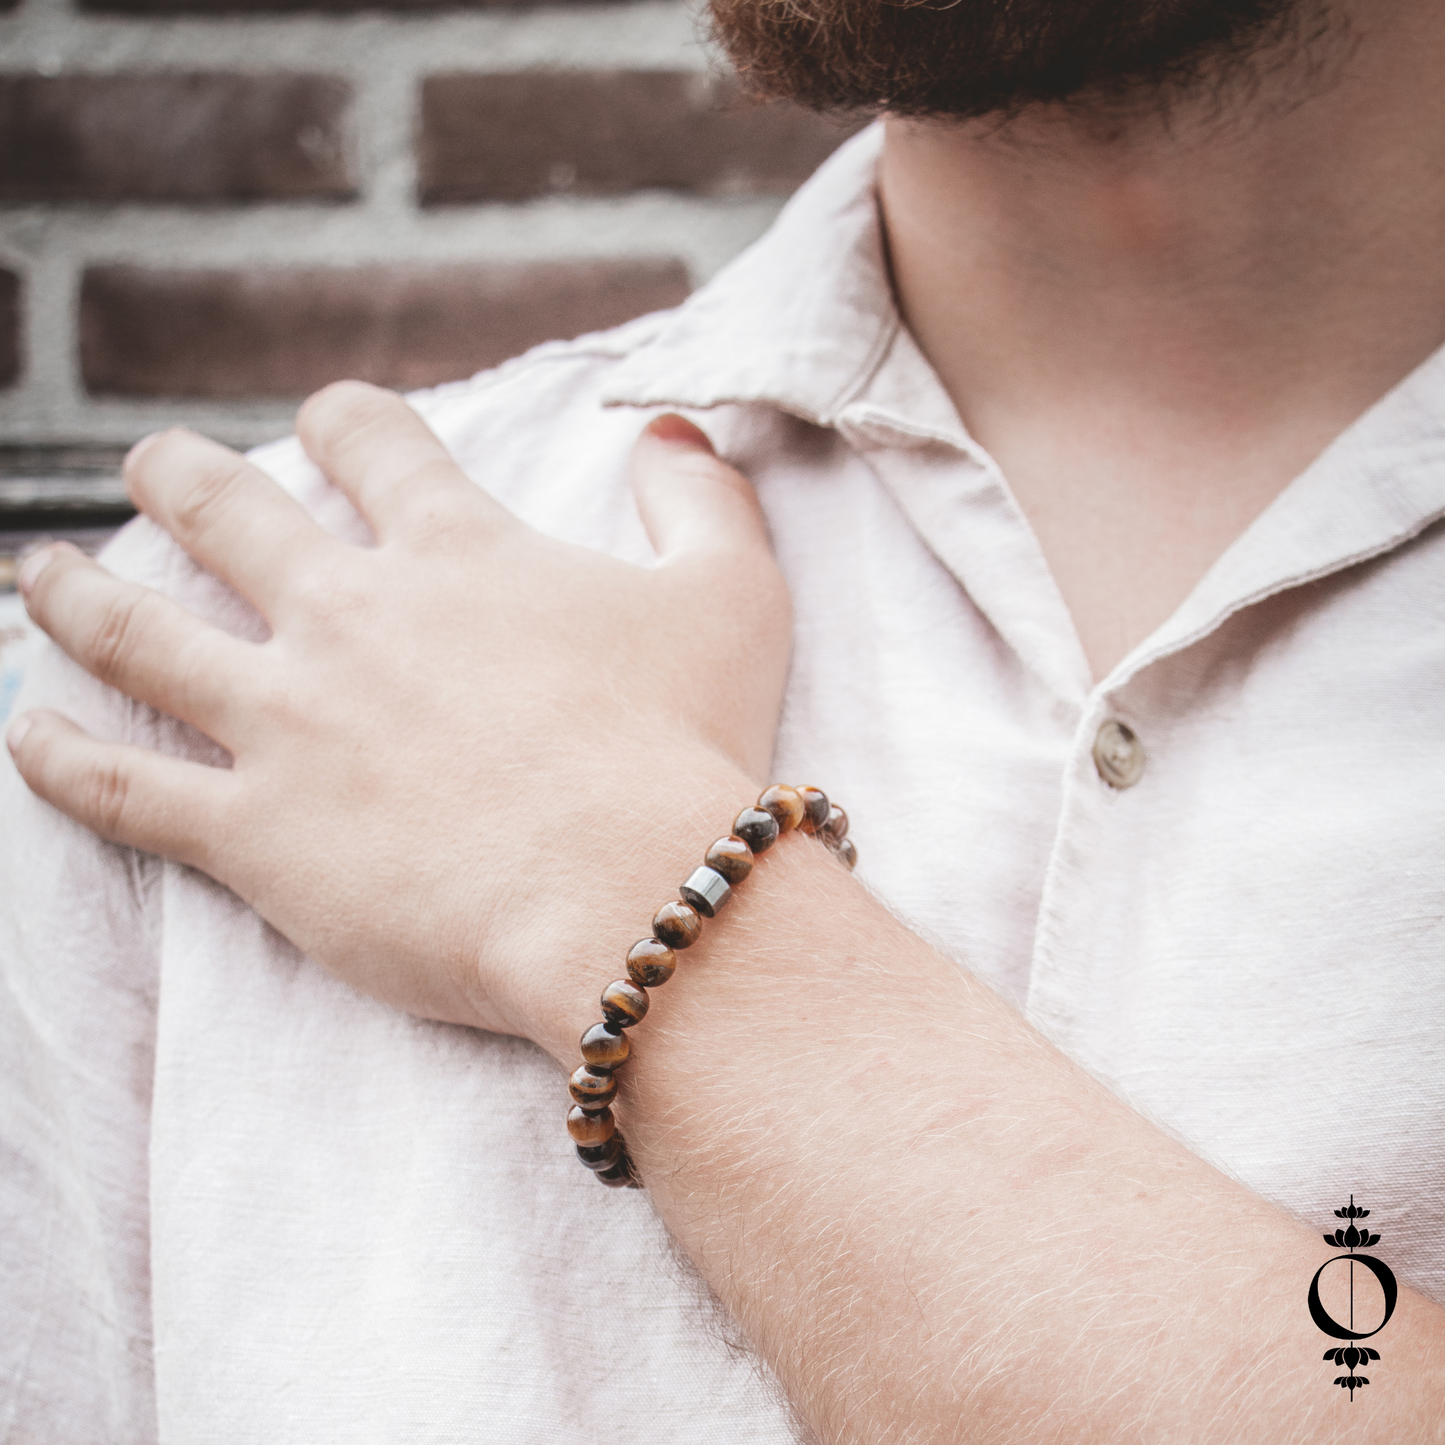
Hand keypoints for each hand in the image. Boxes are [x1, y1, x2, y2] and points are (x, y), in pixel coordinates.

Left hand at [5, 383, 790, 1047]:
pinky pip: (122, 784)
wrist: (632, 894)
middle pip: (224, 511)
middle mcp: (348, 615)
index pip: (368, 441)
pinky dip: (59, 755)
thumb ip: (702, 498)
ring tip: (43, 574)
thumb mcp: (734, 597)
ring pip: (139, 633)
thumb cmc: (689, 746)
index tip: (331, 427)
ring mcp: (287, 722)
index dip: (344, 422)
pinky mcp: (255, 833)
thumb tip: (670, 434)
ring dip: (79, 594)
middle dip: (181, 478)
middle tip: (157, 470)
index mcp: (452, 553)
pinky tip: (22, 731)